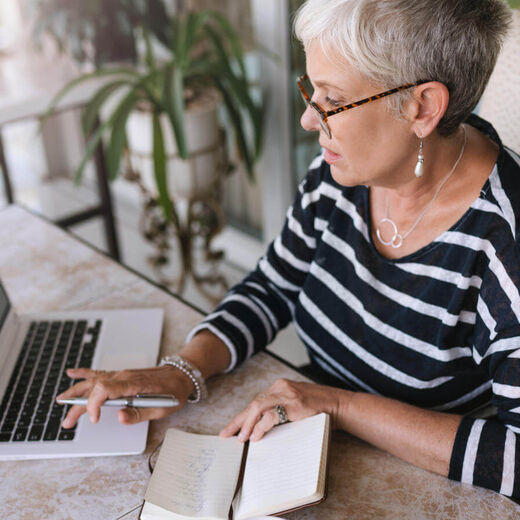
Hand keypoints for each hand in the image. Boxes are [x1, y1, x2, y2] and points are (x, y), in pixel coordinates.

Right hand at [56, 365, 194, 427]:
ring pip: (94, 380)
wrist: (182, 374)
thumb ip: (139, 413)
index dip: (94, 405)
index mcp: (134, 384)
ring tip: (60, 401)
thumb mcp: (162, 408)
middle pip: (95, 387)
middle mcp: (125, 376)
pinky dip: (86, 373)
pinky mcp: (122, 375)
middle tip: (67, 422)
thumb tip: (119, 418)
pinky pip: (101, 372)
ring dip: (77, 391)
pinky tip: (73, 373)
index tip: (94, 420)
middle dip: (78, 404)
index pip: (105, 390)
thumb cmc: (174, 391)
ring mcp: (122, 374)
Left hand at [219, 378, 343, 442]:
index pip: (255, 402)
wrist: (339, 404)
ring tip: (240, 438)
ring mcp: (287, 394)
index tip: (230, 430)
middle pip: (253, 404)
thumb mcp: (295, 406)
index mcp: (279, 387)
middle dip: (238, 421)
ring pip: (258, 408)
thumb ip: (280, 411)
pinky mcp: (294, 403)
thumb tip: (259, 429)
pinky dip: (261, 426)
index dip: (241, 417)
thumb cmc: (318, 409)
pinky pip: (271, 414)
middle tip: (226, 435)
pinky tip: (255, 435)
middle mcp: (280, 387)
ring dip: (247, 425)